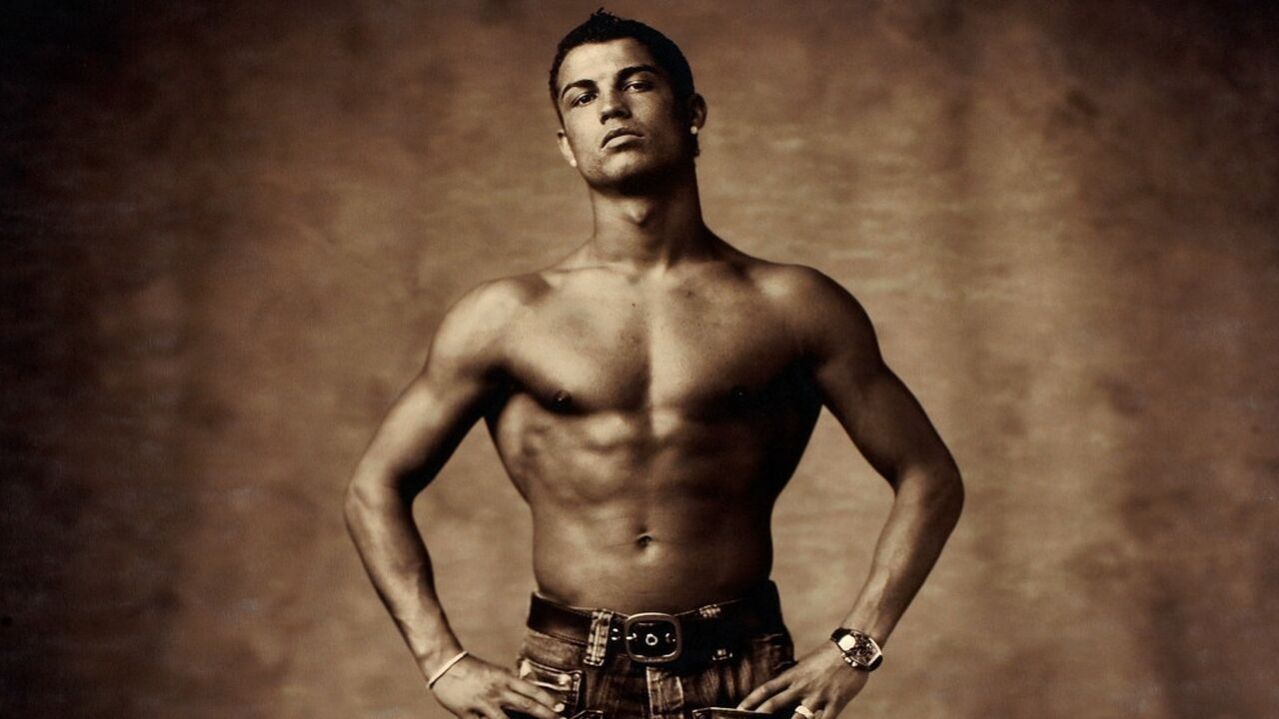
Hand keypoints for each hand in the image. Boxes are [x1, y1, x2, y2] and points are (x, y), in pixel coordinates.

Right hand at [430, 654, 565, 718]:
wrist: (445, 664)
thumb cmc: (472, 669)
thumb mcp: (495, 672)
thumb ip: (510, 683)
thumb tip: (527, 693)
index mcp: (504, 679)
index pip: (532, 690)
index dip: (548, 700)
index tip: (560, 708)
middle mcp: (496, 691)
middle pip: (525, 705)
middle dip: (544, 715)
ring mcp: (482, 703)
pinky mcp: (466, 714)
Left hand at [736, 642, 869, 718]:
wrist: (853, 649)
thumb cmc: (829, 656)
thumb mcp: (806, 664)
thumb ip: (795, 677)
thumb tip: (783, 687)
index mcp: (794, 675)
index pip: (767, 689)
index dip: (752, 700)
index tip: (740, 709)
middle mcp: (802, 686)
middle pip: (775, 704)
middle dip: (761, 715)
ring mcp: (818, 695)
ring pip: (799, 717)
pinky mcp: (835, 702)